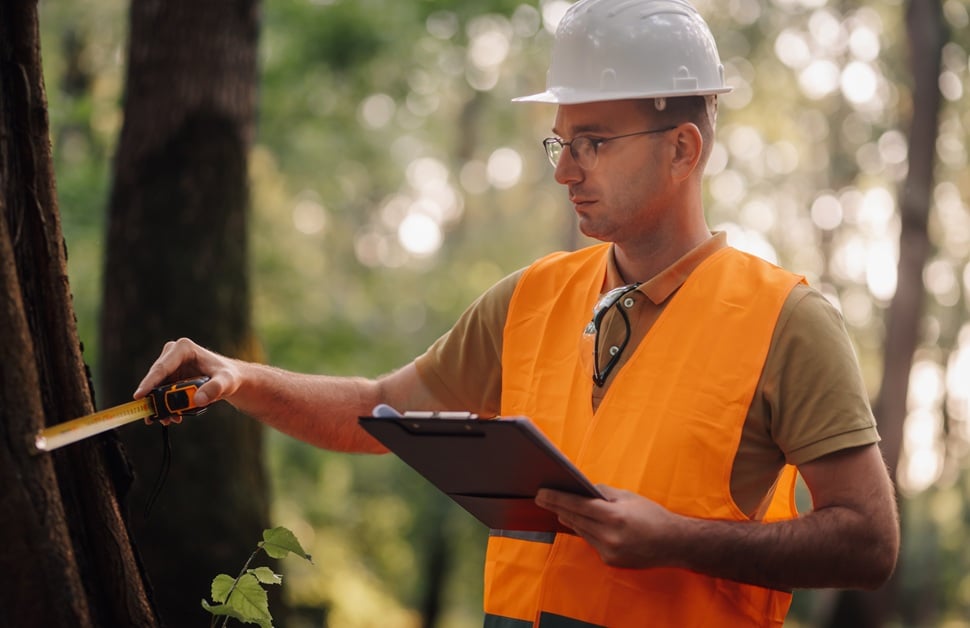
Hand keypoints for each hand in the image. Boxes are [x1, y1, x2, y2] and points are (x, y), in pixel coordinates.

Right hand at [133, 338, 240, 418]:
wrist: (230, 379)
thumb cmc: (228, 376)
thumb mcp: (226, 382)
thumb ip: (215, 389)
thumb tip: (199, 399)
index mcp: (183, 348)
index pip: (162, 367)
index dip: (149, 382)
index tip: (139, 396)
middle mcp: (173, 354)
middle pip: (156, 378)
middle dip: (154, 399)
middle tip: (156, 417)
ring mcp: (170, 365)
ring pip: (157, 387)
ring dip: (159, 405)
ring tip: (168, 420)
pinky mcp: (170, 376)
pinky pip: (161, 392)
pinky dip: (164, 405)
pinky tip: (171, 417)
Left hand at [535, 485, 680, 568]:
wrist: (673, 543)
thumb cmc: (652, 516)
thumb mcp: (629, 497)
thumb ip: (603, 493)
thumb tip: (582, 490)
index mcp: (614, 516)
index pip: (577, 505)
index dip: (556, 498)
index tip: (541, 493)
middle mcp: (609, 536)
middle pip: (574, 519)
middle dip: (557, 507)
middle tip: (542, 498)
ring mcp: (609, 551)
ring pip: (581, 531)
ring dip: (569, 519)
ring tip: (558, 508)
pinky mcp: (610, 560)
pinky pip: (591, 542)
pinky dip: (586, 531)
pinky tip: (580, 523)